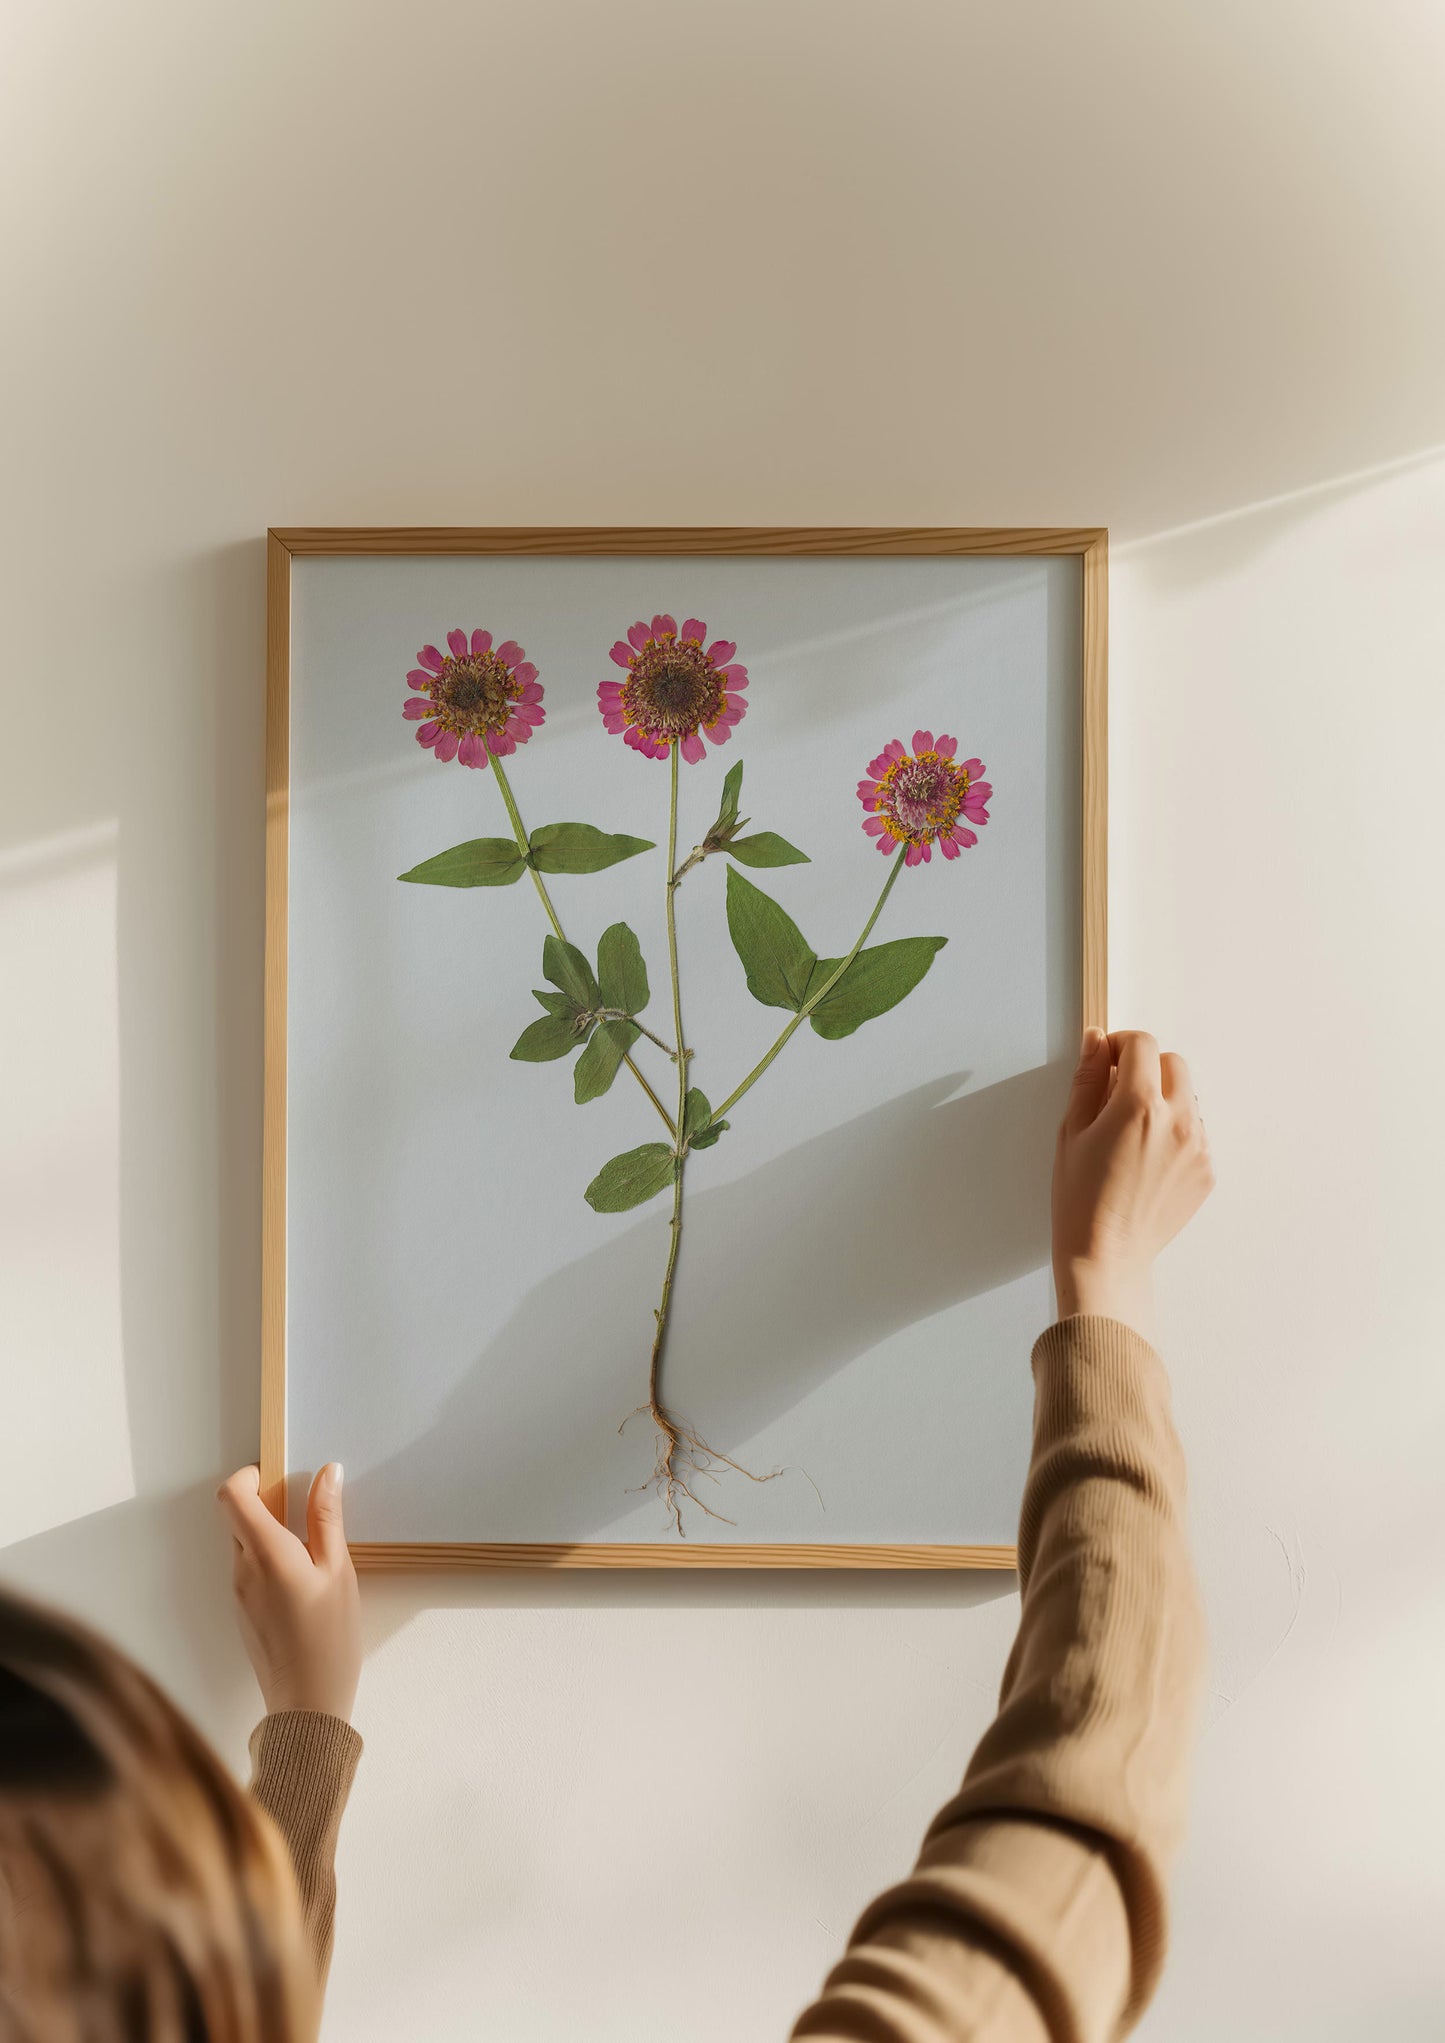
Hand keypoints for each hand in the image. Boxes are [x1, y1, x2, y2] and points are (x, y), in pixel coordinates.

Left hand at [216, 1463, 360, 1721]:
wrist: (306, 1704)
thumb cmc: (329, 1637)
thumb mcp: (338, 1571)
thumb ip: (327, 1518)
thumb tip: (327, 1472)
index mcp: (265, 1553)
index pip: (232, 1496)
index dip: (248, 1475)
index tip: (276, 1474)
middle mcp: (242, 1569)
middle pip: (237, 1519)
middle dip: (266, 1504)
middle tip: (305, 1509)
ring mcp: (238, 1593)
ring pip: (244, 1545)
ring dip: (270, 1533)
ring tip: (313, 1550)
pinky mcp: (243, 1612)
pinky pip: (250, 1571)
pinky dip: (271, 1560)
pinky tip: (304, 1581)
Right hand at [1051, 1028, 1214, 1338]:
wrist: (1107, 1255)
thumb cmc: (1080, 1198)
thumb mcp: (1071, 1132)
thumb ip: (1087, 1079)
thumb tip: (1096, 1041)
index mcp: (1139, 1106)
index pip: (1142, 1044)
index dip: (1120, 1043)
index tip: (1106, 1059)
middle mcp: (1178, 1121)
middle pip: (1173, 1063)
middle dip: (1146, 1066)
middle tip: (1118, 1092)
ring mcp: (1199, 1147)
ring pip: (1188, 1097)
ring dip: (1164, 1098)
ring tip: (1132, 1132)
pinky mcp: (1207, 1170)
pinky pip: (1196, 1132)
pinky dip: (1175, 1132)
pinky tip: (1146, 1159)